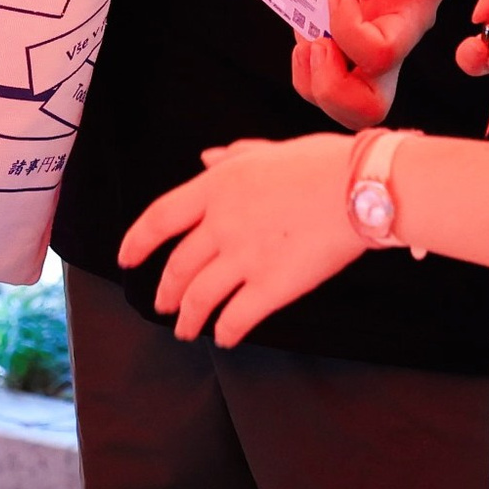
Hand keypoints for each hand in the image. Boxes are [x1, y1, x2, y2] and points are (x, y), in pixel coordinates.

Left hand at [117, 133, 361, 346]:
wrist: (362, 188)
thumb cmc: (324, 163)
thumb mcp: (269, 151)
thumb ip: (233, 159)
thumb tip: (207, 159)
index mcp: (217, 187)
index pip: (159, 218)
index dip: (137, 242)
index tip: (126, 259)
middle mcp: (222, 224)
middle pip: (178, 266)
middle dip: (166, 291)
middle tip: (163, 305)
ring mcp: (244, 258)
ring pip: (199, 298)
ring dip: (188, 319)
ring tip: (186, 331)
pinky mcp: (272, 287)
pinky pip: (236, 318)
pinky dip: (225, 332)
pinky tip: (225, 337)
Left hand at [287, 0, 461, 128]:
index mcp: (411, 17)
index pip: (381, 55)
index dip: (349, 31)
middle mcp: (385, 38)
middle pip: (365, 107)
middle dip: (330, 87)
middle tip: (318, 43)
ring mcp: (354, 42)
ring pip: (333, 100)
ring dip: (309, 76)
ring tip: (309, 37)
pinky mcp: (329, 32)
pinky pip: (312, 75)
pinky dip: (299, 63)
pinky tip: (304, 24)